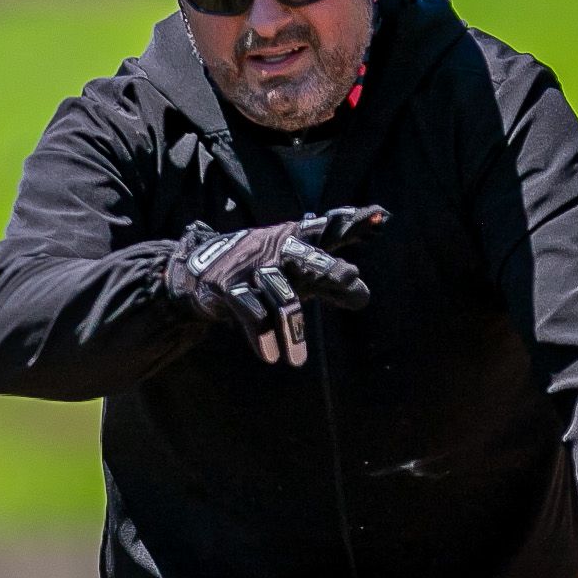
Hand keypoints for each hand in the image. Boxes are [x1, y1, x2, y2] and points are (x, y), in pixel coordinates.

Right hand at [163, 206, 386, 365]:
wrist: (199, 272)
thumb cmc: (262, 272)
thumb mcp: (295, 274)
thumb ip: (330, 284)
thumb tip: (364, 297)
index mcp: (294, 241)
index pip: (326, 230)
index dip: (350, 223)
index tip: (378, 215)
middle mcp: (274, 249)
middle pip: (305, 255)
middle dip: (329, 266)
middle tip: (350, 277)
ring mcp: (250, 267)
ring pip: (281, 296)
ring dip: (292, 332)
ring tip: (297, 362)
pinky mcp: (227, 286)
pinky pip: (250, 314)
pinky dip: (262, 337)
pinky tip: (270, 356)